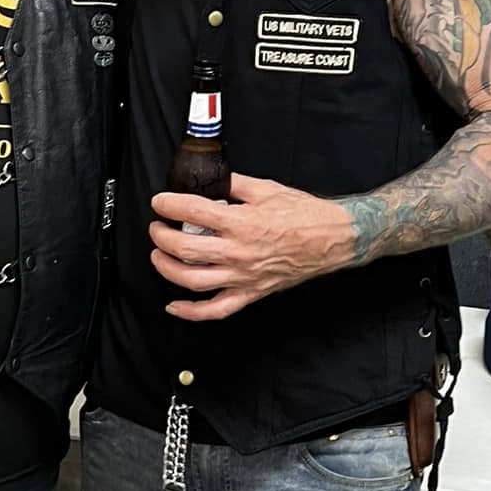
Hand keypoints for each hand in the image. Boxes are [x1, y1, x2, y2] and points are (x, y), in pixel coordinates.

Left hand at [148, 173, 353, 321]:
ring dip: (167, 268)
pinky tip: (174, 305)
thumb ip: (234, 184)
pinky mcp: (251, 293)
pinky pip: (216, 310)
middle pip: (185, 249)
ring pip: (193, 281)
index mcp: (242, 223)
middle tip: (157, 227)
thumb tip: (211, 178)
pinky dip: (191, 312)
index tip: (160, 202)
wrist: (333, 239)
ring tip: (159, 255)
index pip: (193, 212)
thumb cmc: (305, 215)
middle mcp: (239, 252)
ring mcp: (243, 277)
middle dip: (161, 236)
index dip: (169, 205)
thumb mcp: (266, 189)